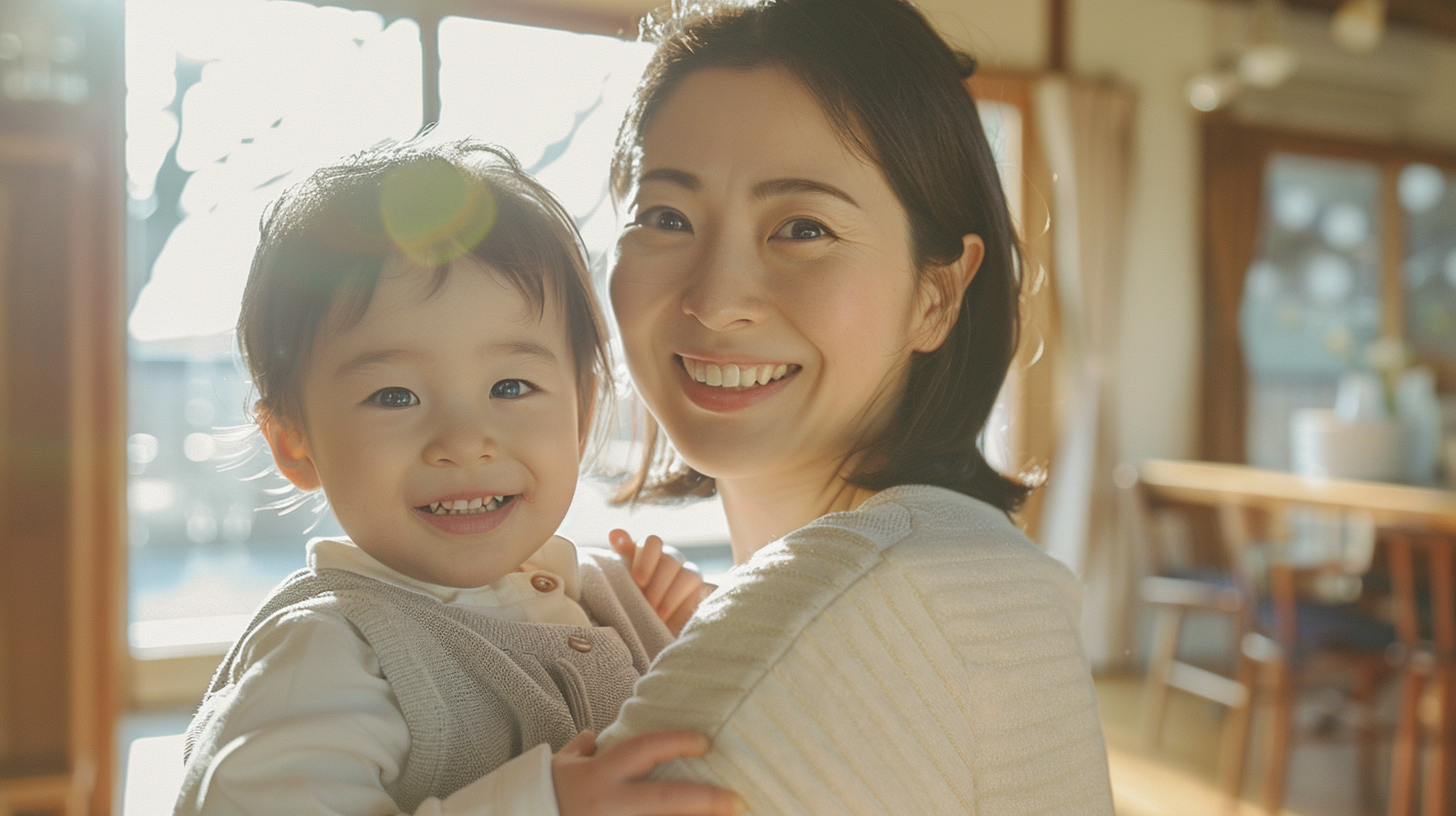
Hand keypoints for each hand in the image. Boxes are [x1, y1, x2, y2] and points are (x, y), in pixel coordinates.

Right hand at [552, 730, 745, 815]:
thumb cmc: (541, 798)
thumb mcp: (558, 769)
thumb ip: (578, 752)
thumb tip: (591, 736)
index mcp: (599, 776)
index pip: (643, 750)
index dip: (676, 743)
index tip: (705, 742)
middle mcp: (609, 805)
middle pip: (664, 799)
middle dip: (704, 801)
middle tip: (738, 801)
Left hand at [610, 529, 709, 634]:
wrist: (644, 627)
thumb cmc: (628, 597)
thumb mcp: (620, 577)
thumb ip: (621, 553)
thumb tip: (614, 532)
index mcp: (648, 551)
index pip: (652, 542)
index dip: (646, 559)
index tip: (637, 580)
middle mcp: (669, 558)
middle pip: (670, 559)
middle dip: (657, 584)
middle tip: (646, 603)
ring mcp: (686, 572)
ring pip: (687, 573)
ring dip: (670, 596)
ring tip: (656, 615)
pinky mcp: (699, 588)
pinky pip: (696, 588)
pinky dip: (681, 602)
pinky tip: (669, 616)